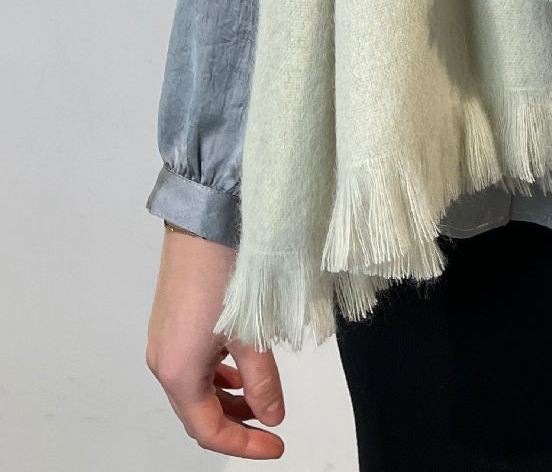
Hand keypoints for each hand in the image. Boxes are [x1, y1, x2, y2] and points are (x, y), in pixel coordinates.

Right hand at [147, 228, 285, 458]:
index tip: (275, 446)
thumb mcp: (250, 332)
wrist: (204, 218)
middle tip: (270, 430)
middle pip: (198, 413)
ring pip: (196, 390)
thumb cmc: (223, 269)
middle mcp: (163, 360)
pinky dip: (219, 377)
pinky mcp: (172, 320)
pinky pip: (194, 365)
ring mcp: (165, 339)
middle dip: (235, 426)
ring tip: (261, 401)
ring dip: (227, 401)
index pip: (208, 430)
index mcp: (178, 371)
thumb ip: (262, 381)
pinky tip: (242, 369)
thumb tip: (272, 415)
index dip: (243, 445)